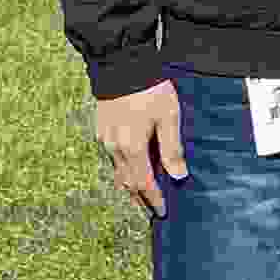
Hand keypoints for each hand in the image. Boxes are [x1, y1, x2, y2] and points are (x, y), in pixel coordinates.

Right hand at [94, 81, 186, 216]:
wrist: (122, 66)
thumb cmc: (150, 90)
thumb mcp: (169, 118)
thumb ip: (172, 149)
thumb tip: (179, 176)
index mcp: (133, 148)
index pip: (144, 184)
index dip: (154, 200)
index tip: (162, 212)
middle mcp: (115, 149)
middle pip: (127, 183)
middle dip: (140, 199)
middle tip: (152, 210)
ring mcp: (105, 140)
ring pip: (117, 173)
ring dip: (130, 187)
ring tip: (142, 196)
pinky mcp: (101, 131)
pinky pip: (112, 160)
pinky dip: (123, 170)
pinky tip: (131, 170)